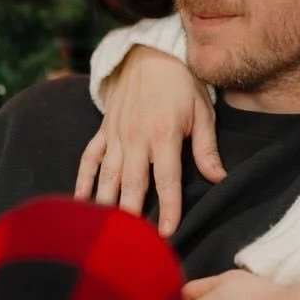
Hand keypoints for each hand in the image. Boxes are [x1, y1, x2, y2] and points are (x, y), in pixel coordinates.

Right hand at [74, 45, 224, 234]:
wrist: (150, 54)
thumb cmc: (182, 84)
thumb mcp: (203, 110)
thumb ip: (207, 147)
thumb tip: (218, 178)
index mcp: (164, 134)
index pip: (167, 180)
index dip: (168, 209)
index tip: (167, 235)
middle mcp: (136, 137)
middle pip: (132, 184)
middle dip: (131, 216)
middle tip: (130, 245)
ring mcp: (116, 135)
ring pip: (107, 176)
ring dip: (106, 205)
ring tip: (105, 233)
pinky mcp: (103, 131)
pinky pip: (89, 159)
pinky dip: (83, 181)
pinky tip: (81, 204)